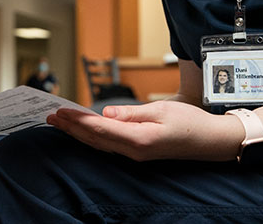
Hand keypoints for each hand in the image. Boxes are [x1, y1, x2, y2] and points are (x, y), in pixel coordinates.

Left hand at [47, 100, 241, 161]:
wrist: (212, 141)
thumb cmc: (191, 122)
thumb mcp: (162, 110)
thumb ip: (131, 113)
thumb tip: (105, 112)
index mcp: (139, 140)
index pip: (100, 129)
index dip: (78, 121)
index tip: (61, 111)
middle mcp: (134, 151)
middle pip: (95, 139)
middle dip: (71, 128)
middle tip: (50, 116)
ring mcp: (136, 154)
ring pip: (100, 143)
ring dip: (79, 133)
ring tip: (60, 123)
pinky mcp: (139, 152)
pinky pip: (110, 144)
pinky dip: (93, 136)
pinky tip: (84, 131)